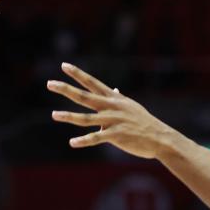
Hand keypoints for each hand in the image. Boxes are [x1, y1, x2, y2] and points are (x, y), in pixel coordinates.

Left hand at [48, 63, 177, 157]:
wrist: (160, 138)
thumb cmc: (144, 123)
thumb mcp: (131, 106)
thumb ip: (118, 98)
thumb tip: (113, 89)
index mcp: (114, 99)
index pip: (92, 83)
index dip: (78, 74)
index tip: (64, 66)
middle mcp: (112, 107)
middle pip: (84, 96)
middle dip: (66, 89)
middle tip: (49, 83)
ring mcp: (114, 121)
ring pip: (87, 118)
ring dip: (69, 116)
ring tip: (54, 114)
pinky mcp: (117, 136)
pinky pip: (97, 138)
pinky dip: (84, 141)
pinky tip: (73, 143)